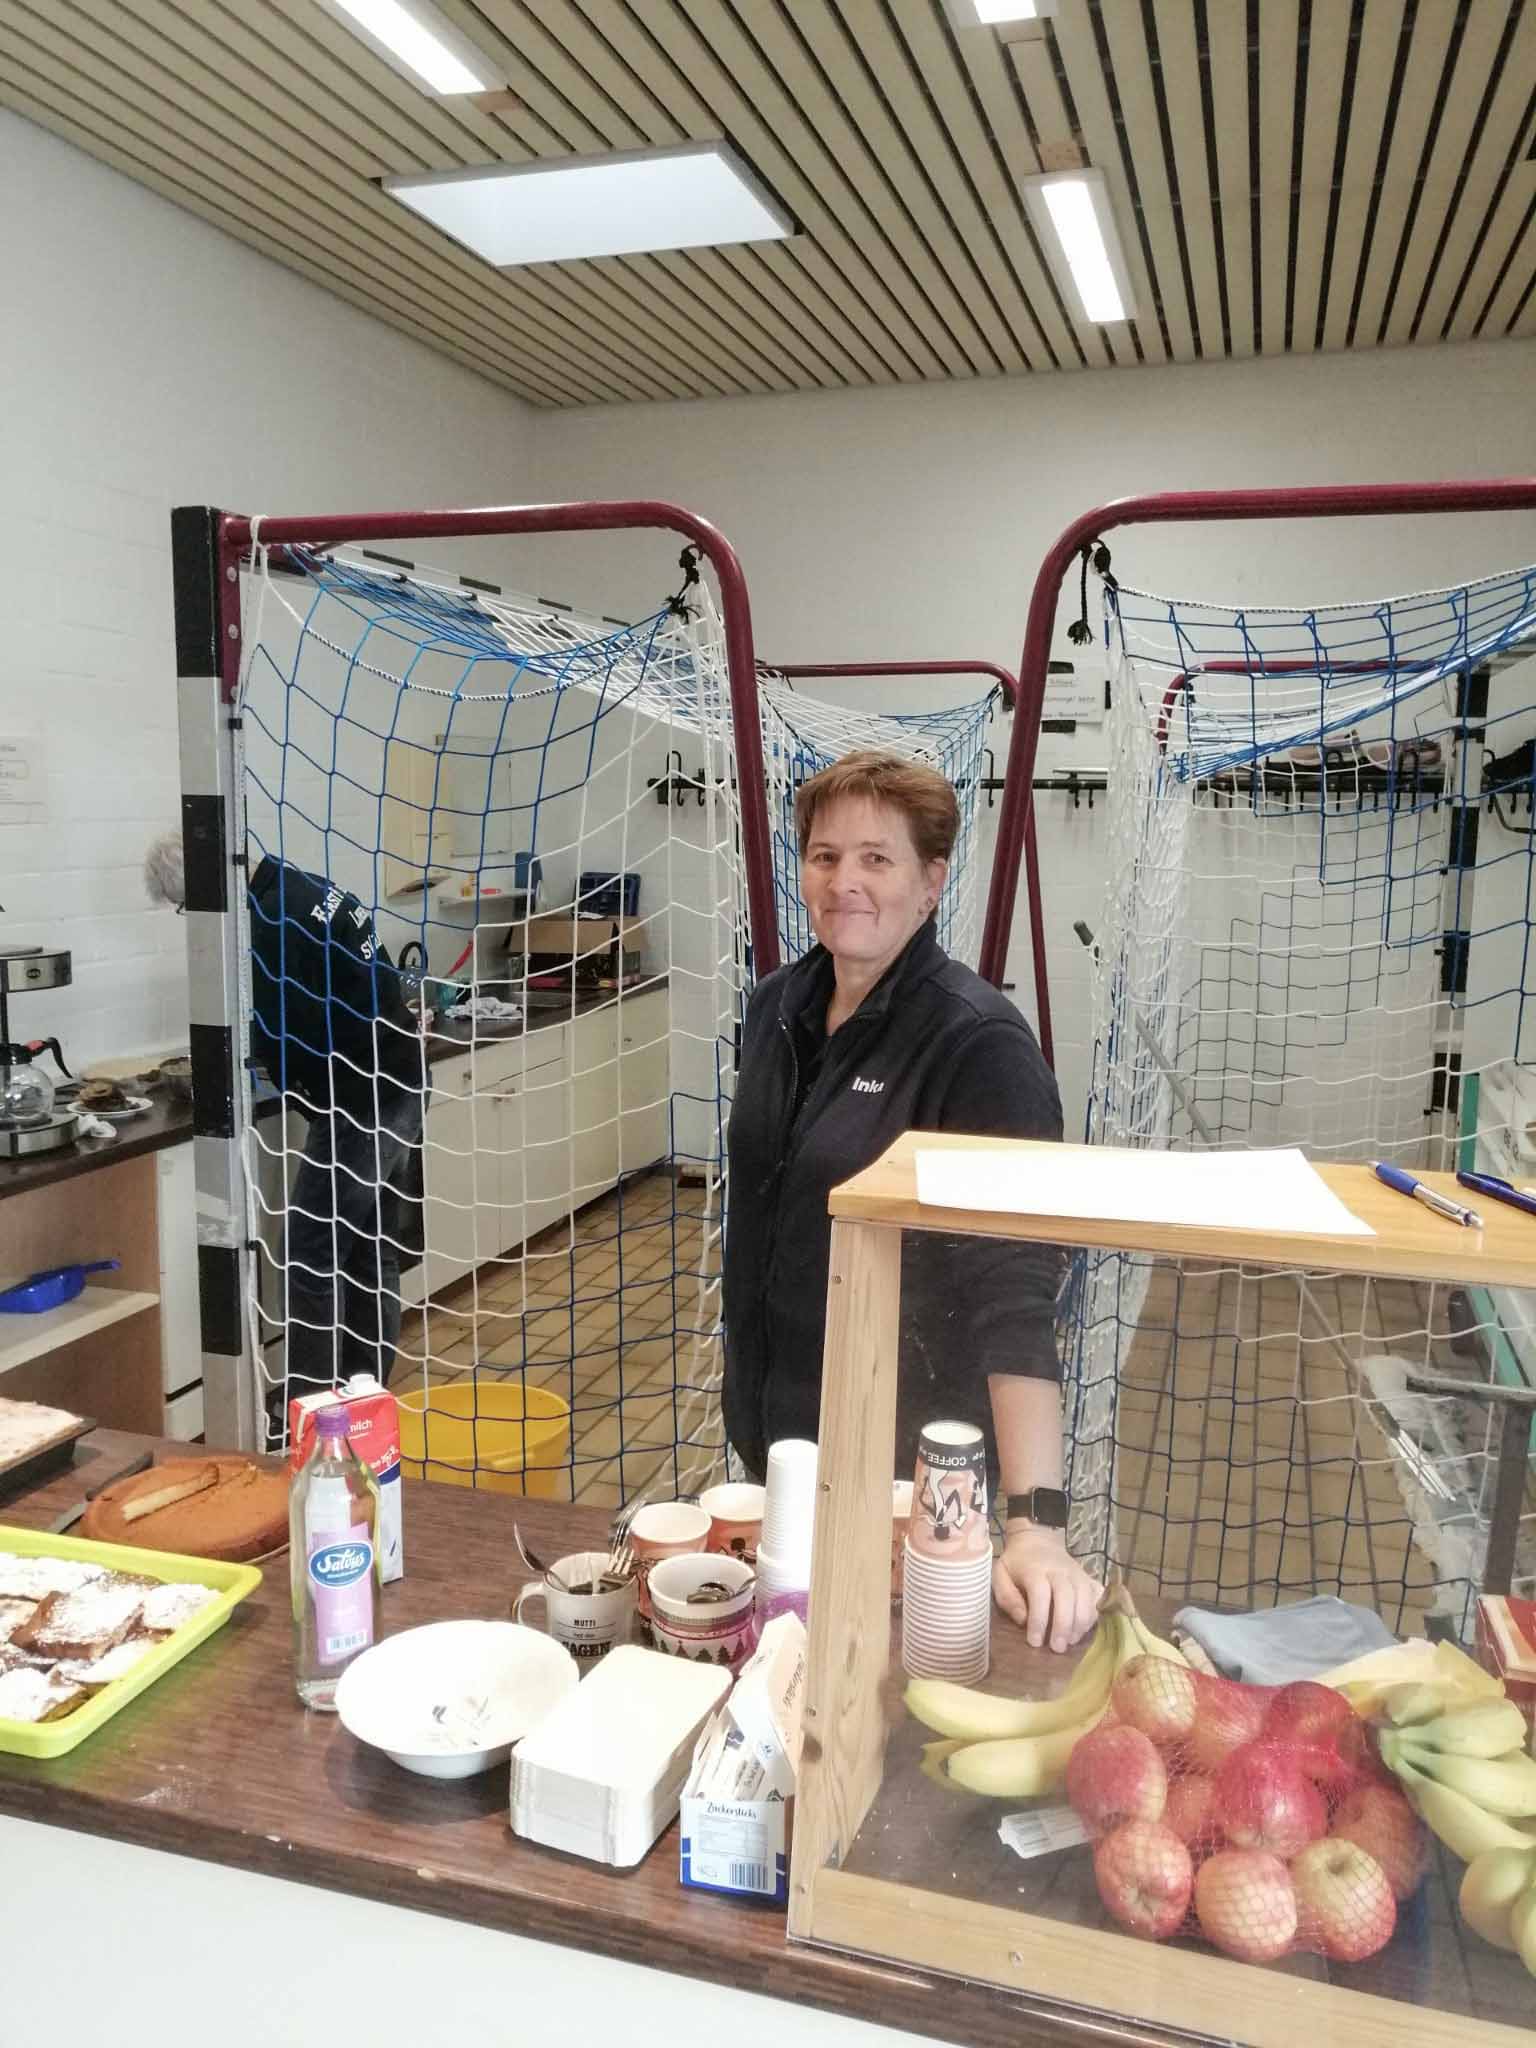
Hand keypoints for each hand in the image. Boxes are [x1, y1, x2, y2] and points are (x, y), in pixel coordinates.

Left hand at [993, 1525, 1101, 1652]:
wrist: (1036, 1539)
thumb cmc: (1016, 1562)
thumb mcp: (1000, 1574)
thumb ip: (1007, 1597)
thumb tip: (1022, 1620)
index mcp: (1035, 1569)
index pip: (1040, 1595)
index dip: (1039, 1620)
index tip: (1035, 1642)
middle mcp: (1060, 1570)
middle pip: (1067, 1597)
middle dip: (1063, 1626)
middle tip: (1057, 1648)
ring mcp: (1078, 1573)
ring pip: (1086, 1598)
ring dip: (1080, 1623)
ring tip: (1070, 1642)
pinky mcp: (1088, 1577)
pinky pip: (1098, 1596)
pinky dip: (1095, 1613)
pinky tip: (1084, 1628)